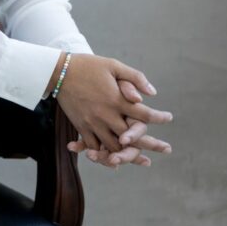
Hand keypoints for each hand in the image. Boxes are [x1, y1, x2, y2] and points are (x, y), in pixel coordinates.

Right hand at [55, 54, 172, 152]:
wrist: (57, 71)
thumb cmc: (87, 66)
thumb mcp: (112, 65)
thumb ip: (134, 77)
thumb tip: (152, 93)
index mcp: (116, 99)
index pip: (144, 113)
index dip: (159, 117)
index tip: (169, 118)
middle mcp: (106, 114)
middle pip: (132, 136)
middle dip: (152, 144)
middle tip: (167, 149)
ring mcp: (93, 122)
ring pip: (114, 146)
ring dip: (129, 154)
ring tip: (144, 159)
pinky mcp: (81, 126)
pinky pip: (94, 146)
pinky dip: (104, 155)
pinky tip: (114, 161)